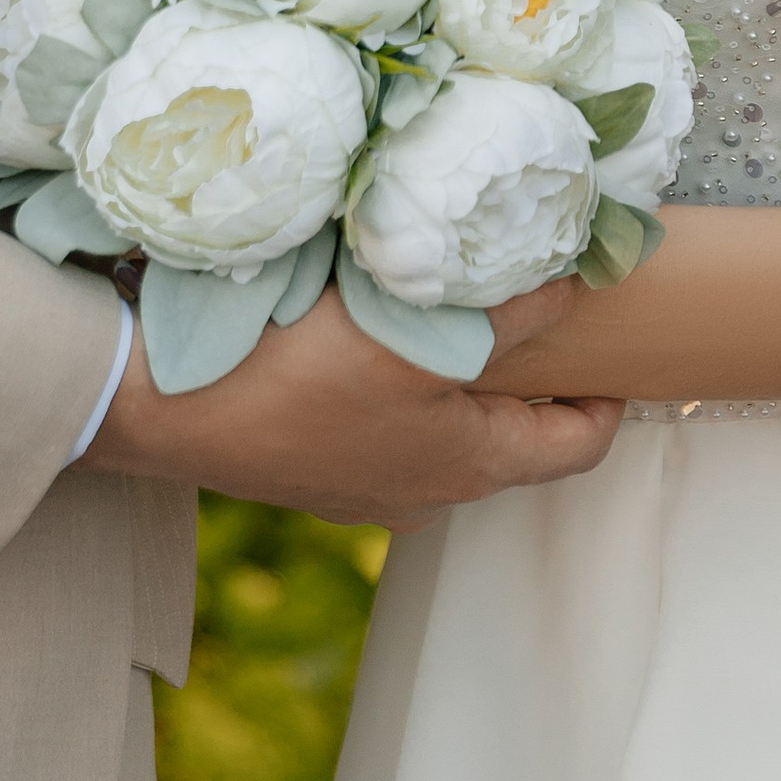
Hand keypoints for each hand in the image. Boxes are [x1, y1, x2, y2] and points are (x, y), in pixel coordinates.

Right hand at [80, 277, 621, 525]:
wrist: (165, 410)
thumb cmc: (296, 373)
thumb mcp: (418, 332)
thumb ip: (509, 308)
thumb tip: (579, 285)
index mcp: (470, 470)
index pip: (579, 447)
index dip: (608, 396)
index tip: (615, 342)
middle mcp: (428, 495)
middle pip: (512, 437)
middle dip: (532, 376)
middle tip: (535, 304)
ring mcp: (368, 490)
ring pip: (446, 431)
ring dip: (460, 378)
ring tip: (452, 306)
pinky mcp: (317, 472)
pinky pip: (387, 430)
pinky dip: (402, 388)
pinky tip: (371, 335)